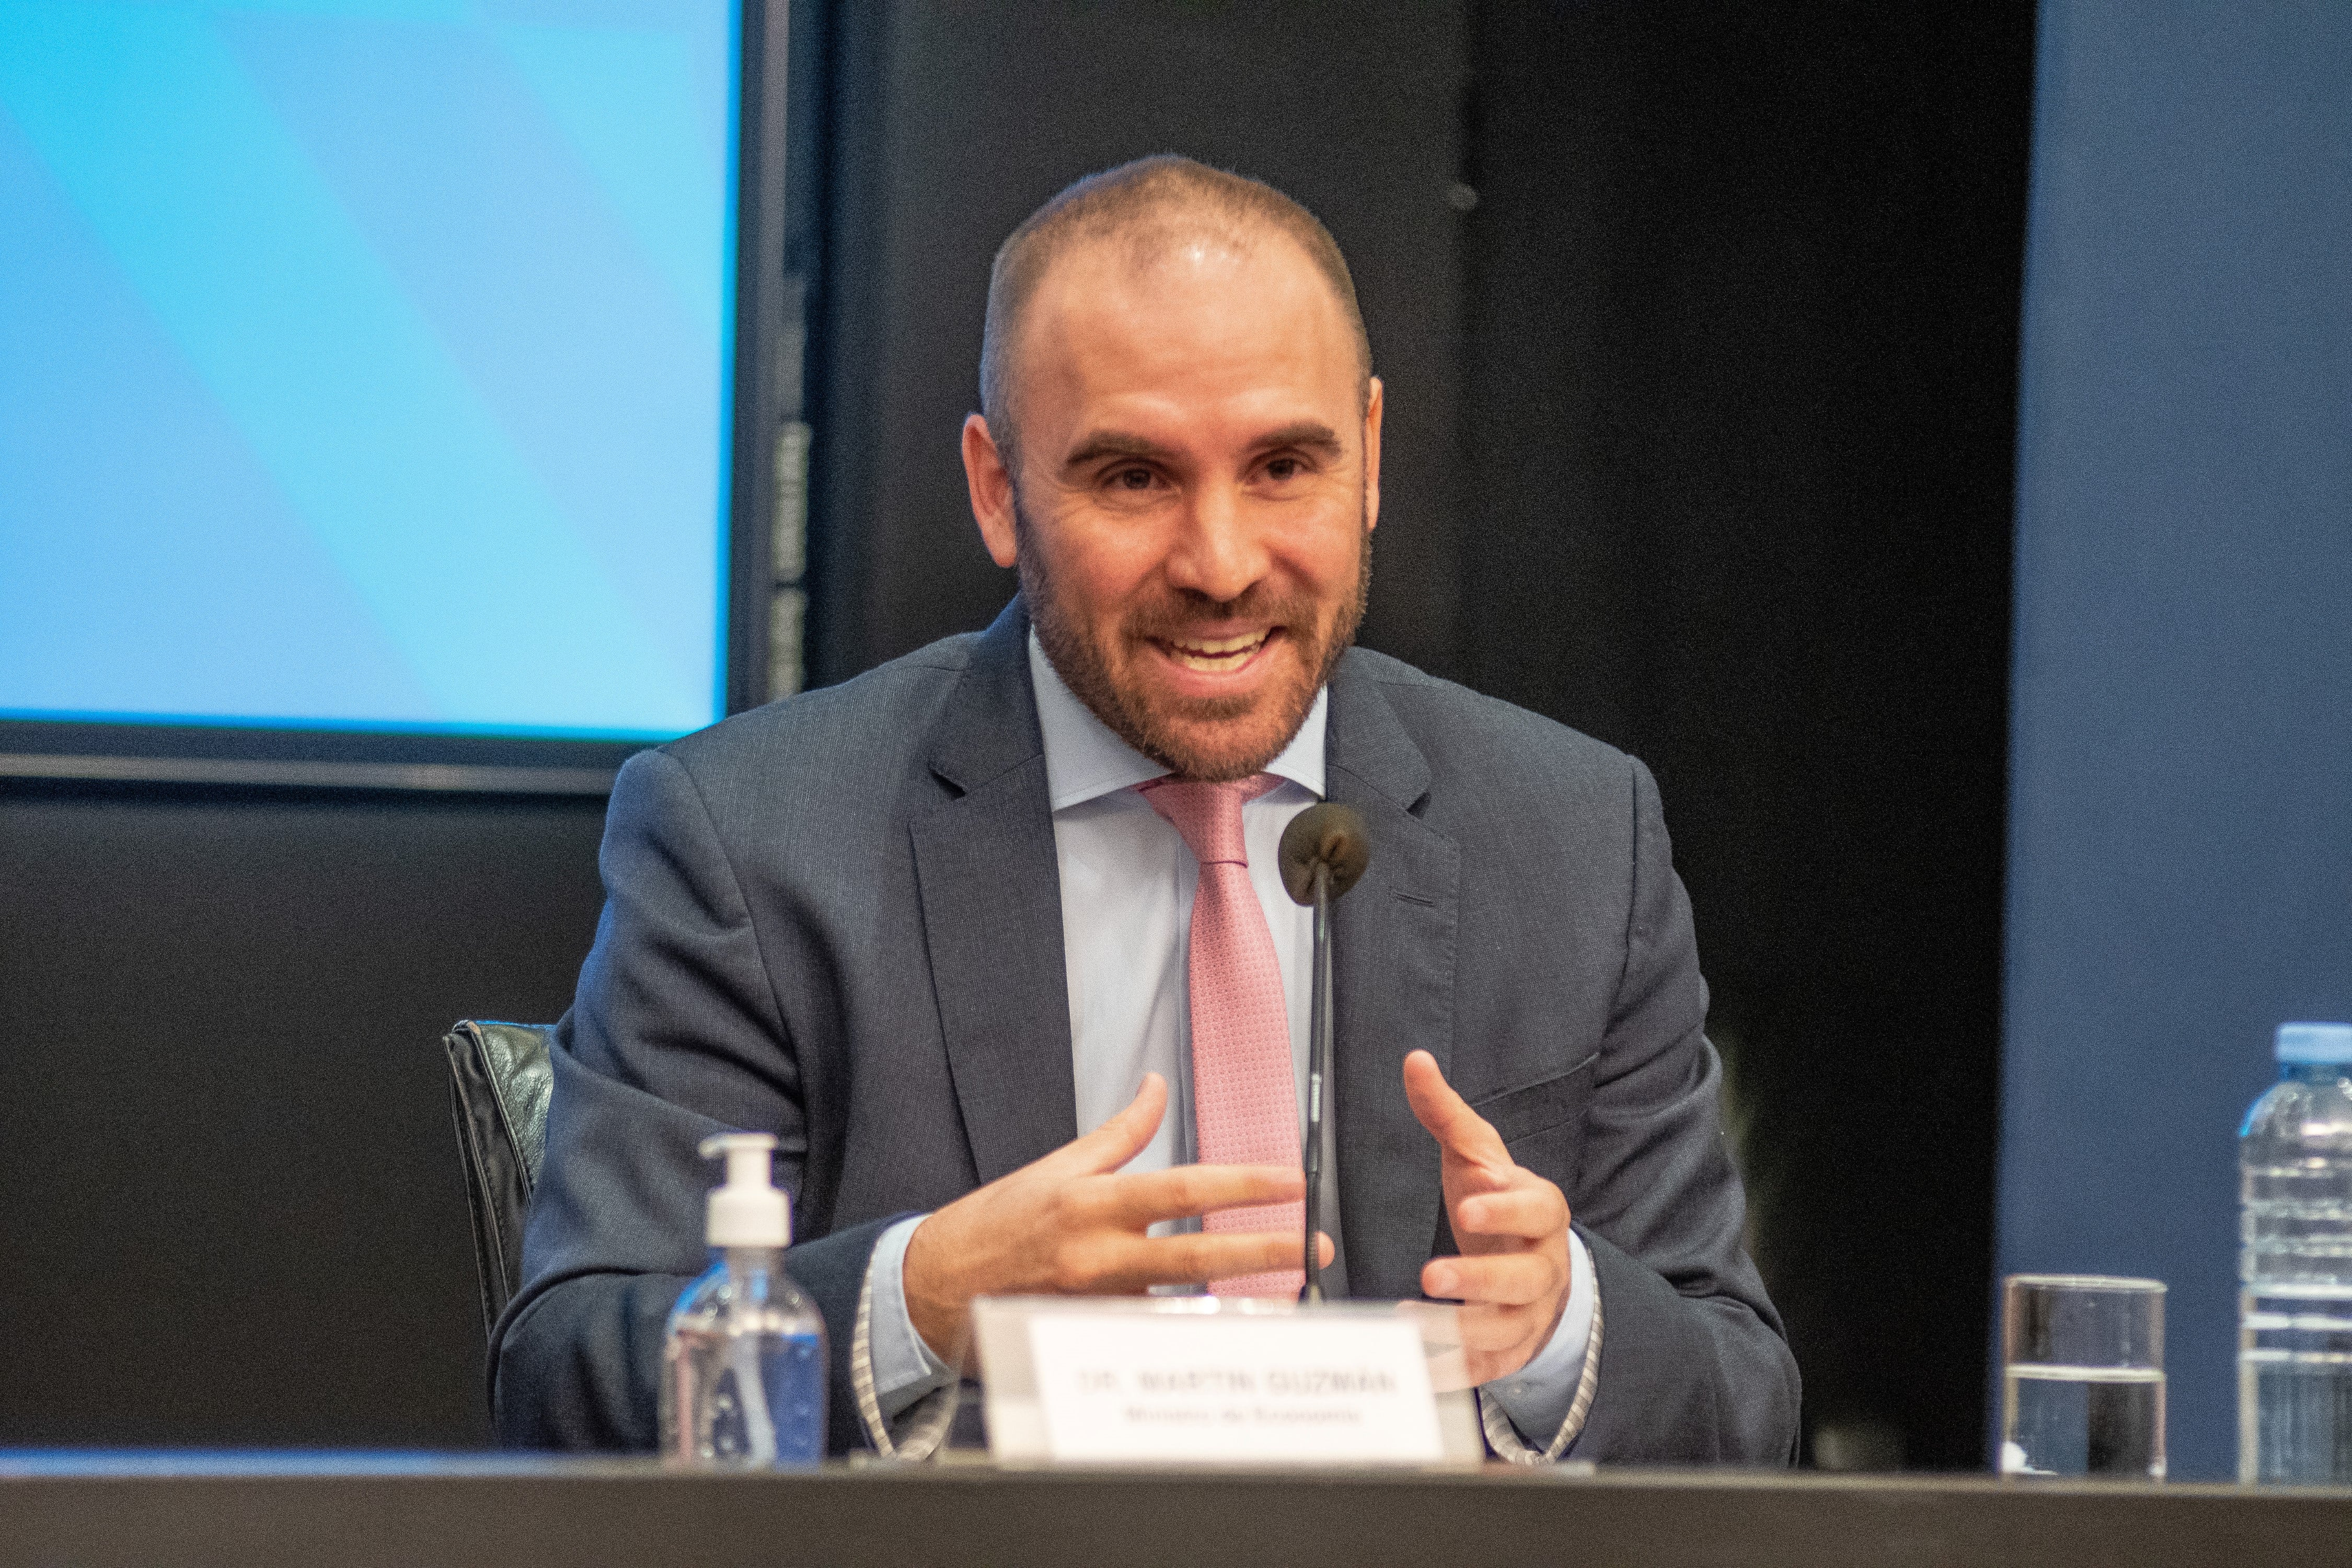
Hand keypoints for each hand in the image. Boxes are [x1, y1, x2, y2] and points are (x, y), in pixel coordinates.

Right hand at [901, 1073, 1331, 1360]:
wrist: (935, 1289)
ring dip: (1239, 1300)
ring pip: (1184, 1306)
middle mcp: (1099, 1257)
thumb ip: (1119, 1133)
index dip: (1242, 1185)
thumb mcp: (1057, 1166)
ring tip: (1290, 1294)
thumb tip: (1157, 1087)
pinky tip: (1229, 1329)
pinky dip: (1190, 1329)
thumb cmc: (997, 1223)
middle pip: (1198, 1257)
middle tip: (1314, 1246)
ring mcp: (1098, 1306)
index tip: (1290, 1181)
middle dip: (1264, 1251)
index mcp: (1092, 1203)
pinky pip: (1153, 1334)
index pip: (1183, 1190)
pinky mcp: (1092, 1341)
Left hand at [1403, 1049, 1573, 1386]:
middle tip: (1431, 1274)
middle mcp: (1542, 1264)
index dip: (1508, 1206)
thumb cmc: (1496, 1204)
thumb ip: (1445, 1114)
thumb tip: (1415, 1061)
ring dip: (1456, 1329)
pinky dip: (1451, 1372)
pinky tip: (1415, 1369)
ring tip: (1407, 1322)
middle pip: (1522, 1276)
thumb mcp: (1474, 1156)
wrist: (1533, 1267)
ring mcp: (1529, 1313)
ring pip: (1503, 1328)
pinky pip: (1485, 1368)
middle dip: (1479, 1277)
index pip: (1538, 1206)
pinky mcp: (1509, 1351)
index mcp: (1539, 1211)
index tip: (1471, 1201)